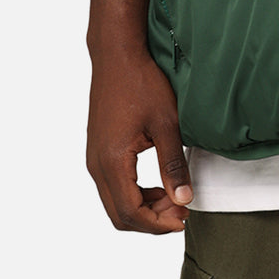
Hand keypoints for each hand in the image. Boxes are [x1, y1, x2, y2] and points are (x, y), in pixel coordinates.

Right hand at [86, 48, 192, 233]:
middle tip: (181, 210)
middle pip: (120, 215)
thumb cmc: (142, 82)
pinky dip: (135, 194)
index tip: (184, 217)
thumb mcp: (166, 123)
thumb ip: (173, 163)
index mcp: (112, 161)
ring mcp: (94, 158)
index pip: (131, 212)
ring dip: (144, 208)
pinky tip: (158, 184)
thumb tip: (184, 199)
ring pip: (115, 203)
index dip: (158, 223)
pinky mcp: (98, 151)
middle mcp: (96, 165)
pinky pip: (112, 187)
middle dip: (152, 220)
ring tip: (174, 197)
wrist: (117, 55)